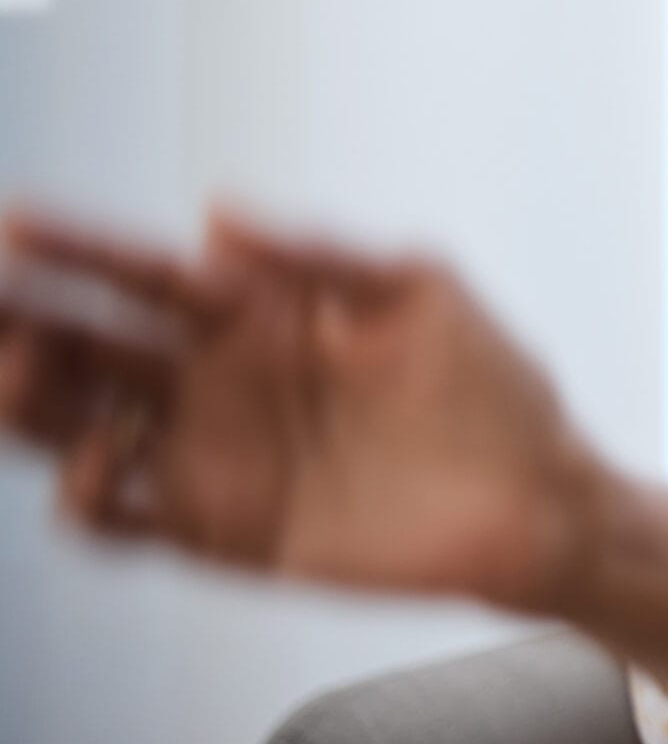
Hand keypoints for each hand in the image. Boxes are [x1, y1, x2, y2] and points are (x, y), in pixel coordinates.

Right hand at [0, 200, 612, 613]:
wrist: (540, 499)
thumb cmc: (492, 388)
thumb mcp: (420, 292)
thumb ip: (320, 256)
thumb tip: (217, 212)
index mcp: (260, 314)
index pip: (142, 274)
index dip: (76, 248)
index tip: (17, 222)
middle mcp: (220, 382)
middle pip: (86, 347)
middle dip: (22, 324)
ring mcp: (214, 456)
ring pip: (79, 426)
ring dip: (29, 404)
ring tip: (11, 373)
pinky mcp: (223, 531)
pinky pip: (120, 516)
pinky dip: (87, 493)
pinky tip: (99, 460)